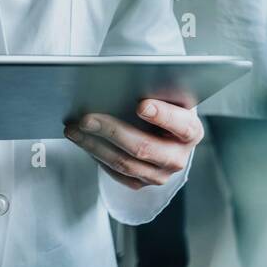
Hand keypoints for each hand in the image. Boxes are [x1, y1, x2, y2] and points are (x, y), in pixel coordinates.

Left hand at [64, 98, 201, 189]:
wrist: (163, 131)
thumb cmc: (163, 107)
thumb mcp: (166, 97)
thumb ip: (154, 91)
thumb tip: (120, 83)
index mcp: (191, 131)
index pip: (181, 125)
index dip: (162, 115)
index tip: (141, 105)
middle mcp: (178, 157)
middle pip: (143, 148)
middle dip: (111, 131)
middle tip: (87, 118)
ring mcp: (160, 175)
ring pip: (123, 163)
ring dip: (94, 145)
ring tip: (74, 128)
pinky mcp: (141, 183)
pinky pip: (116, 173)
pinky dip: (96, 155)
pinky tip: (81, 140)